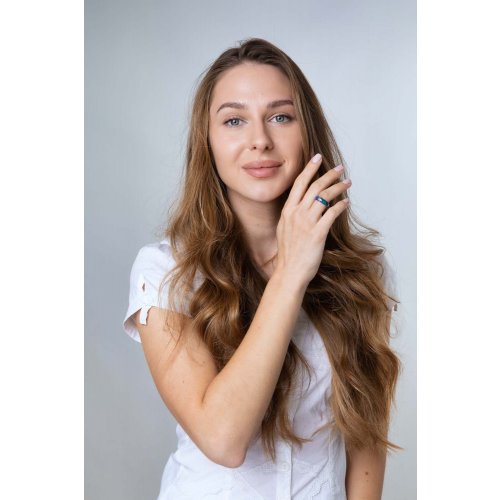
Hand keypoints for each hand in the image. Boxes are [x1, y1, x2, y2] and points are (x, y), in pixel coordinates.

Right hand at [274, 153, 350, 287]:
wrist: (289, 272)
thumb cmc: (289, 253)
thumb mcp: (284, 229)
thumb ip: (292, 215)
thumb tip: (302, 205)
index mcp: (287, 211)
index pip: (299, 183)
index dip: (310, 168)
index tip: (318, 158)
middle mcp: (296, 214)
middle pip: (314, 186)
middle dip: (329, 174)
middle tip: (340, 168)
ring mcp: (306, 223)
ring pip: (324, 197)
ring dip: (338, 187)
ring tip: (347, 183)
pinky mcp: (317, 233)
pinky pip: (331, 213)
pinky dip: (340, 205)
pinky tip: (346, 202)